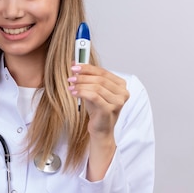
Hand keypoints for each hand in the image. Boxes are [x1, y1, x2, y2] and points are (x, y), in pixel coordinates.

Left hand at [67, 64, 128, 180]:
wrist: (100, 130)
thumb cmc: (97, 110)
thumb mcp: (92, 90)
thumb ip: (87, 77)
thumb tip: (74, 62)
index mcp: (121, 85)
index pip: (103, 72)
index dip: (88, 68)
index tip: (74, 66)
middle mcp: (123, 92)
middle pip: (100, 78)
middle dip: (83, 76)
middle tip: (70, 77)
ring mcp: (118, 102)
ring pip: (97, 86)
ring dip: (81, 84)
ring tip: (70, 86)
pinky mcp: (110, 109)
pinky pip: (94, 96)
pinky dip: (82, 92)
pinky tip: (73, 92)